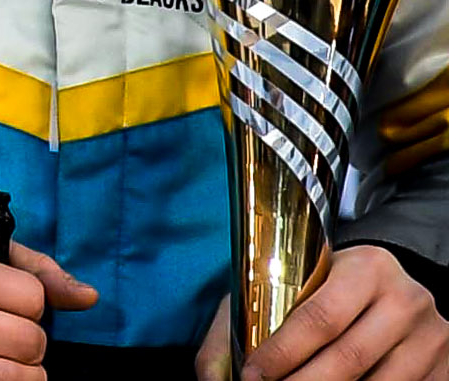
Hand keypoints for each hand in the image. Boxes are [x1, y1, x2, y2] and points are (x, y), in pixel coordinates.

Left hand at [209, 243, 448, 380]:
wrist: (391, 288)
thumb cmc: (325, 288)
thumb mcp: (286, 286)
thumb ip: (242, 326)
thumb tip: (213, 378)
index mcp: (365, 268)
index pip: (318, 318)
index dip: (281, 354)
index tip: (253, 377)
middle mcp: (406, 299)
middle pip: (349, 359)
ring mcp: (433, 336)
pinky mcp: (446, 365)